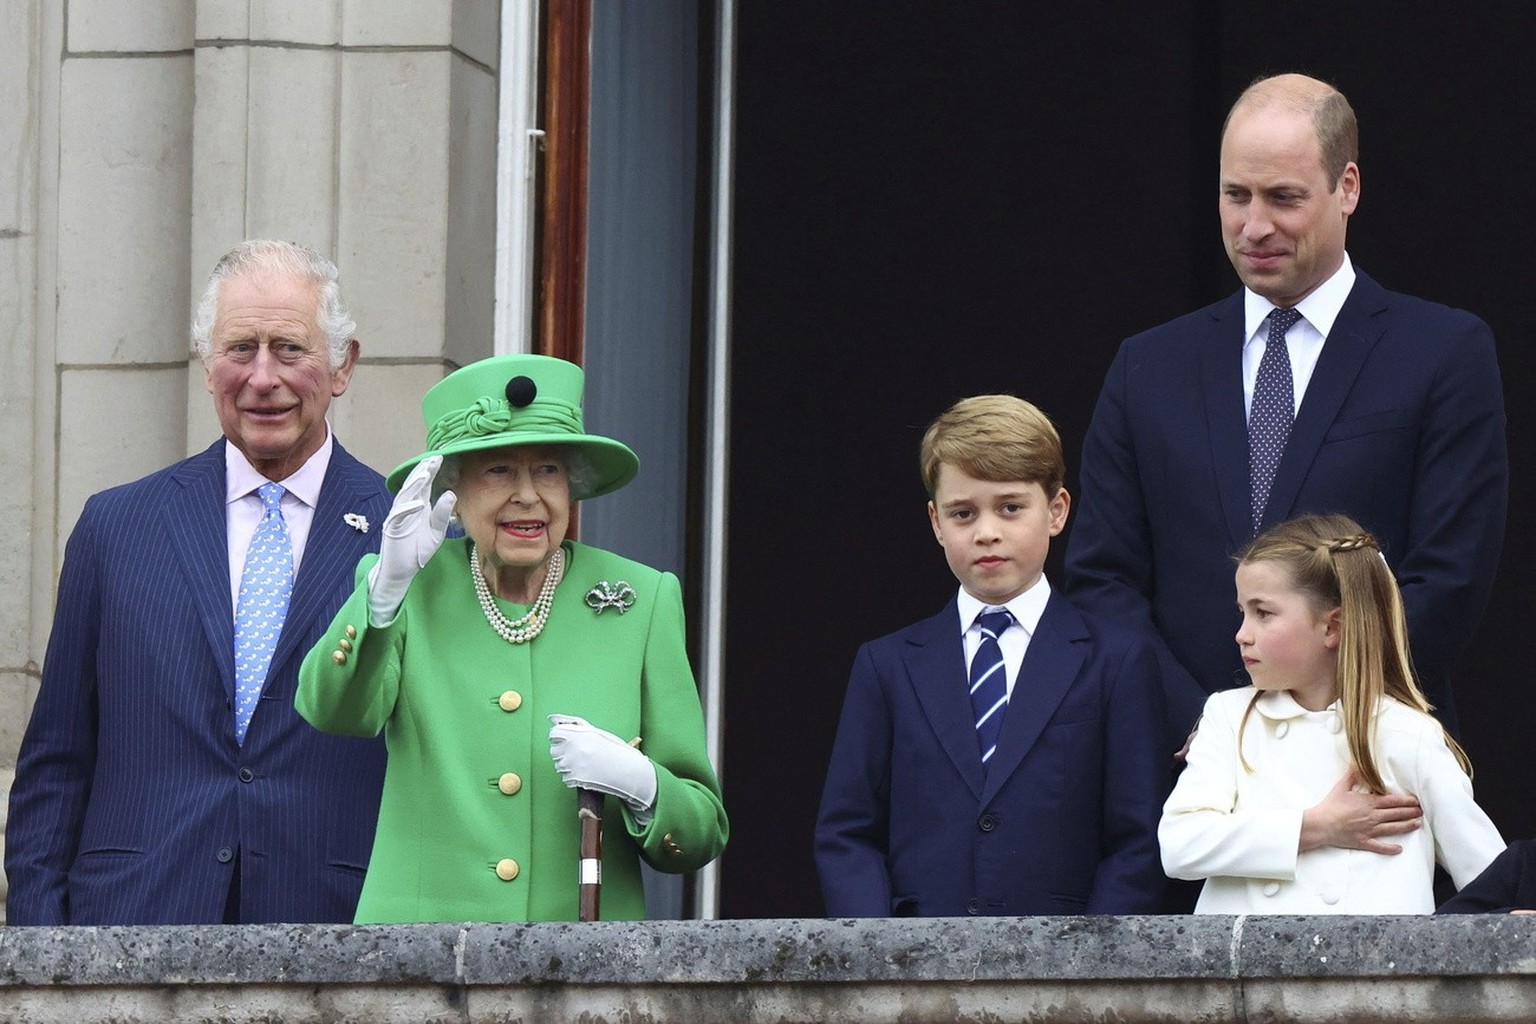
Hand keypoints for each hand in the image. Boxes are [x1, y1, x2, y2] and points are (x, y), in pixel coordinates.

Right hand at [366, 456, 455, 625]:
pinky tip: (417, 503)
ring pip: (404, 497)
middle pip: (414, 486)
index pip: (425, 485)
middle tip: (434, 458)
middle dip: (423, 471)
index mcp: (419, 506)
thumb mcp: (436, 532)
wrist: (402, 571)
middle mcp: (407, 508)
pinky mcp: (391, 529)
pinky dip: (407, 509)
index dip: (431, 471)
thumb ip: (442, 514)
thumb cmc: (418, 550)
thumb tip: (451, 493)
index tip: (441, 457)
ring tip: (425, 473)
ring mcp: (397, 517)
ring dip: (414, 485)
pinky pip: (398, 516)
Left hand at [548, 714, 656, 814]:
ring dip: (568, 765)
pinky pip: (565, 778)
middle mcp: (574, 748)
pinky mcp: (576, 779)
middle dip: (564, 752)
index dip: (560, 738)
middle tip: (581, 754)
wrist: (627, 770)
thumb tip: (553, 718)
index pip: (554, 734)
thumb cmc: (613, 750)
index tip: (567, 741)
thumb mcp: (595, 731)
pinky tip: (586, 772)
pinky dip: (573, 777)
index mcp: (578, 733)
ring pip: (559, 765)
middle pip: (554, 751)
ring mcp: (574, 764)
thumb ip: (572, 723)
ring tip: (586, 763)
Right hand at [1300, 767, 1422, 854]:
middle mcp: (1372, 817)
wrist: (1320, 824)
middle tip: (1422, 811)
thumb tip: (1357, 765)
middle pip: (1396, 814)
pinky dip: (1390, 848)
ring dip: (1407, 826)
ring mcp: (1369, 830)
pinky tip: (1399, 849)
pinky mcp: (1364, 841)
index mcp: (1368, 803)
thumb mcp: (1340, 787)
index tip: (1416, 800)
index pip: (1392, 801)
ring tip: (1417, 824)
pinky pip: (1380, 846)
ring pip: (1393, 828)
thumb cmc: (1330, 805)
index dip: (1406, 801)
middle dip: (1411, 812)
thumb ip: (1351, 776)